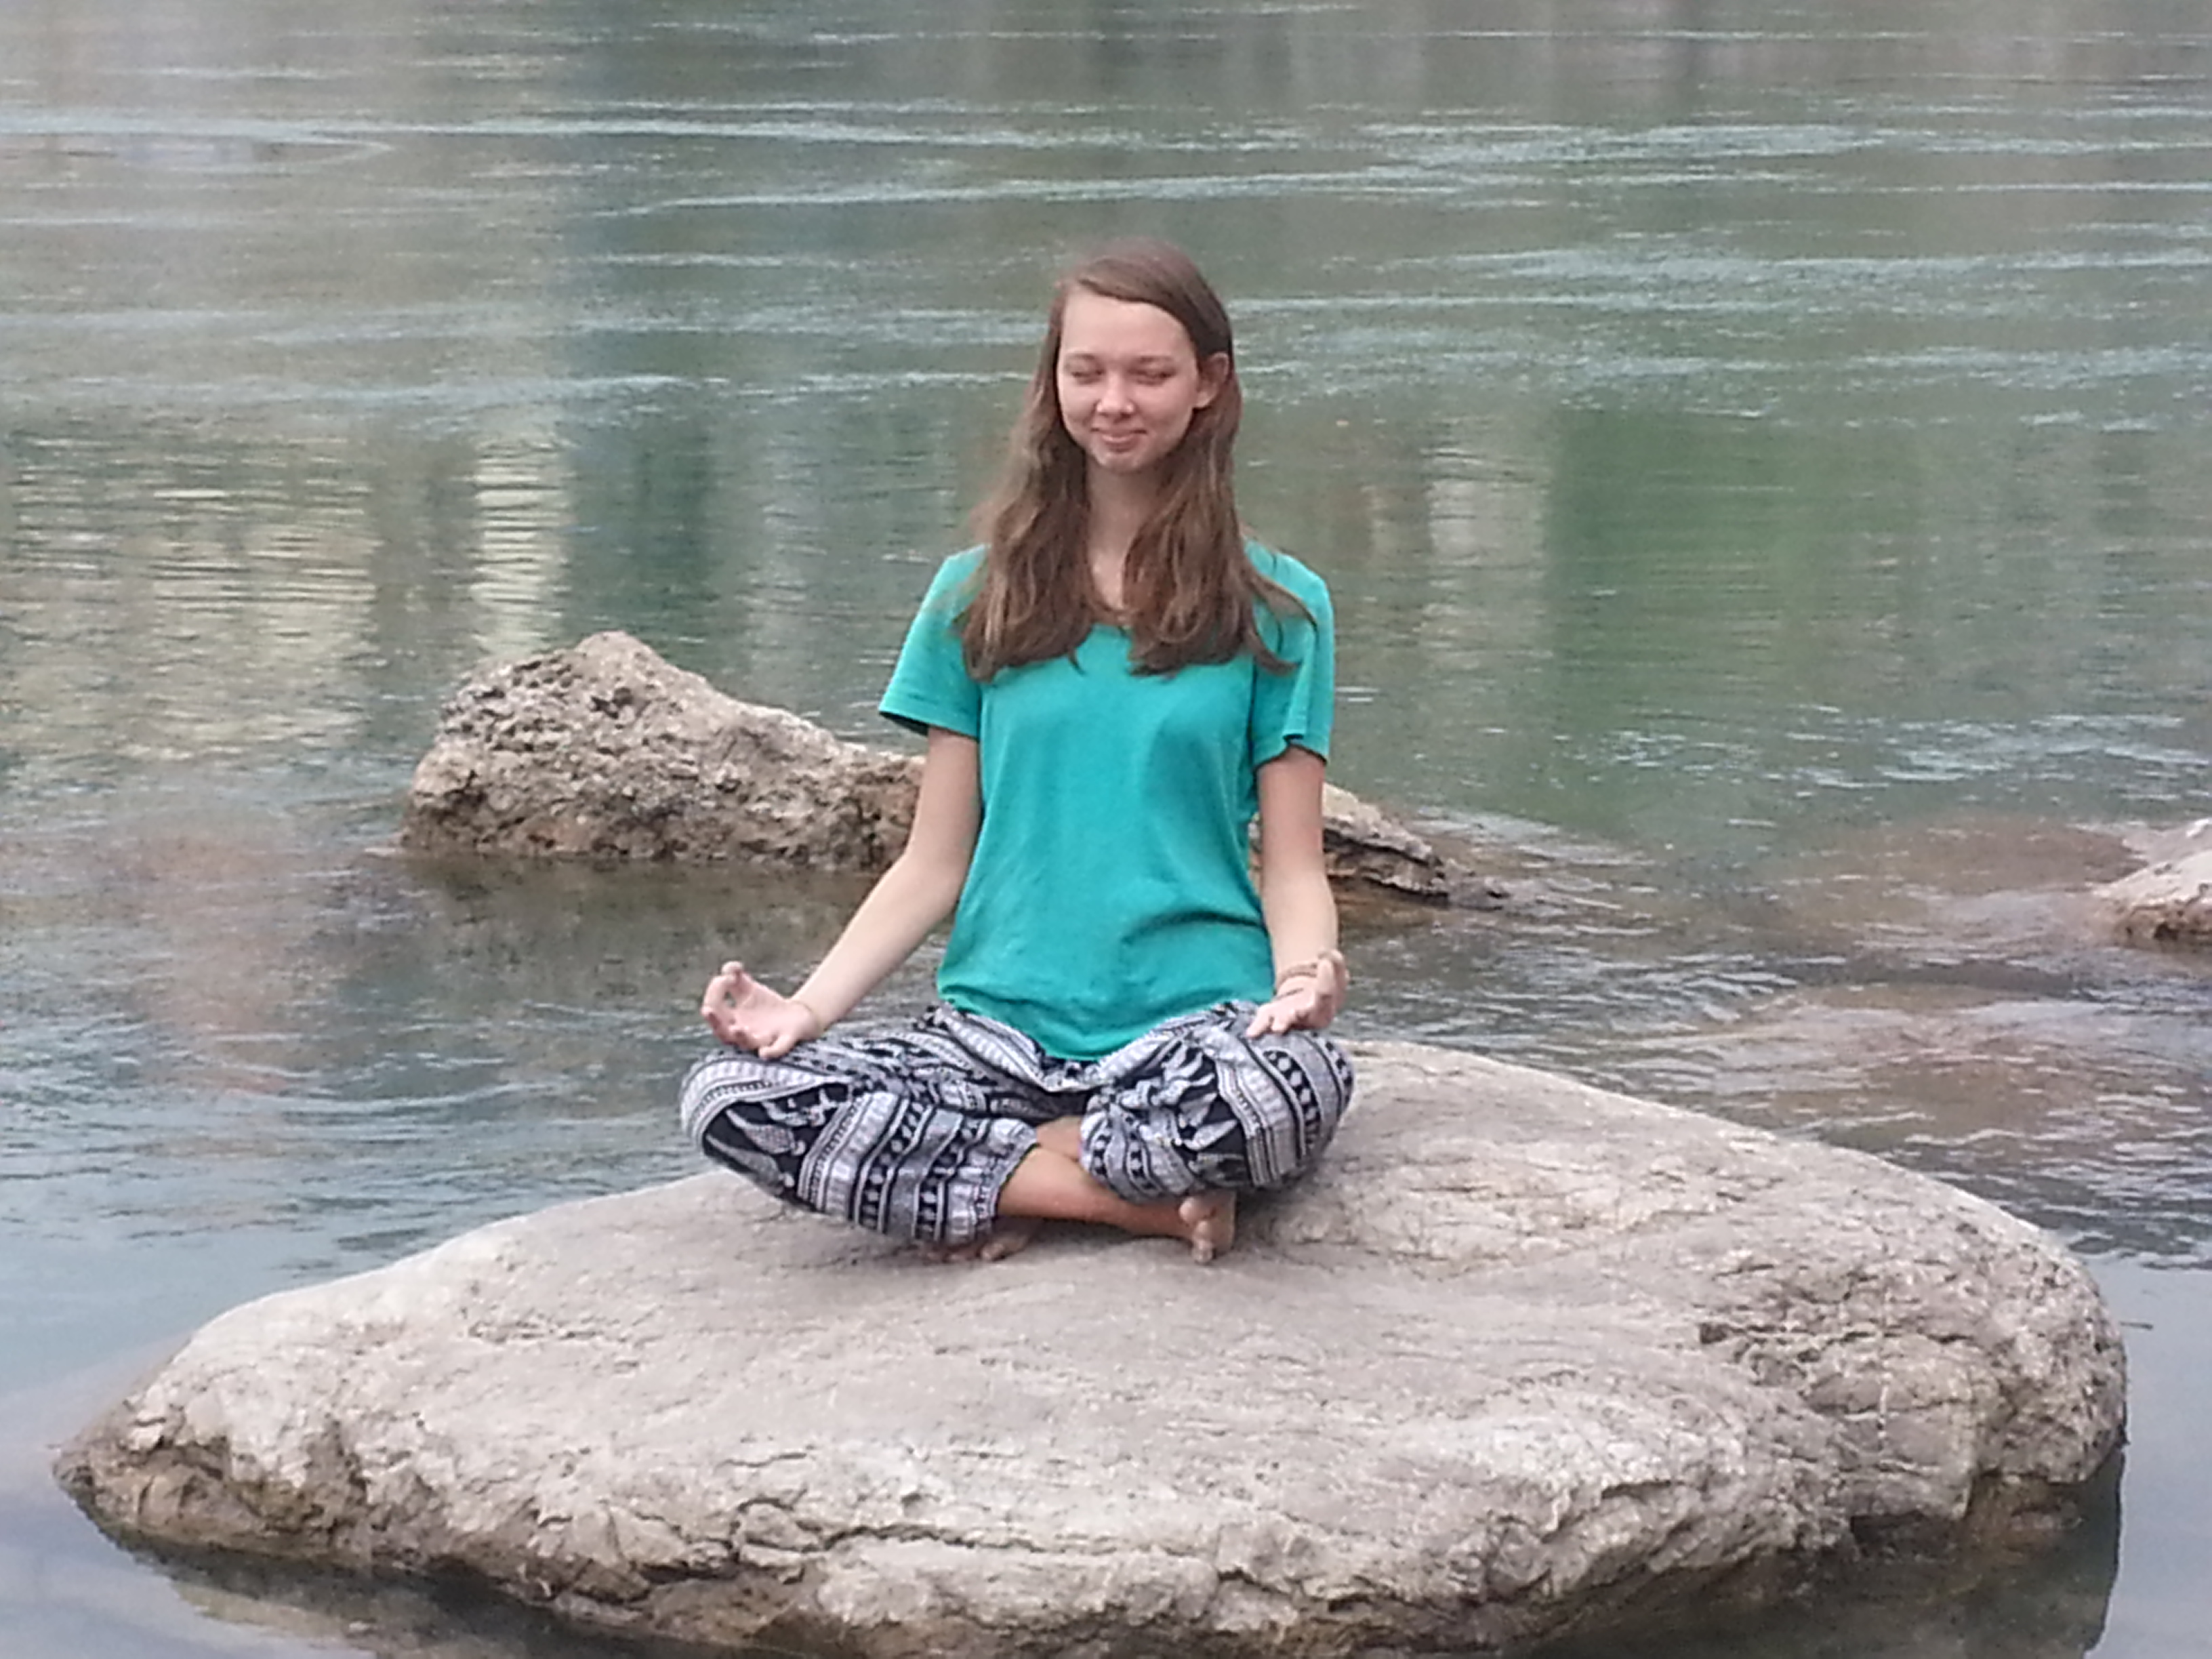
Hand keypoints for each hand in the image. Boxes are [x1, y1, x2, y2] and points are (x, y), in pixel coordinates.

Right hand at [699, 961, 823, 1058]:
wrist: (796, 1015)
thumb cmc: (765, 1005)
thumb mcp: (749, 988)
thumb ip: (735, 975)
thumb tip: (729, 968)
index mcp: (730, 1019)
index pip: (714, 1008)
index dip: (716, 991)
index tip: (729, 976)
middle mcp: (742, 1033)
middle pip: (722, 1032)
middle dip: (714, 1021)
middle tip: (707, 1010)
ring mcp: (762, 1039)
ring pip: (747, 1043)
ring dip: (740, 1037)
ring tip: (736, 1029)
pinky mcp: (784, 1041)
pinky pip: (776, 1049)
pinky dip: (771, 1052)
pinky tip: (764, 1053)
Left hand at [1245, 948, 1347, 1037]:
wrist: (1310, 1001)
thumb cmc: (1324, 986)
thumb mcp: (1335, 971)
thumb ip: (1334, 961)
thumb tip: (1323, 952)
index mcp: (1326, 1005)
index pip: (1327, 992)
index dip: (1327, 976)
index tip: (1323, 962)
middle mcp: (1309, 1017)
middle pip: (1308, 1015)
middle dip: (1303, 1013)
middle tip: (1296, 1011)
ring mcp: (1290, 1020)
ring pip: (1287, 1022)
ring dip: (1282, 1022)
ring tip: (1277, 1027)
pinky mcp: (1272, 1016)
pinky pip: (1264, 1024)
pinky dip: (1258, 1028)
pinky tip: (1251, 1032)